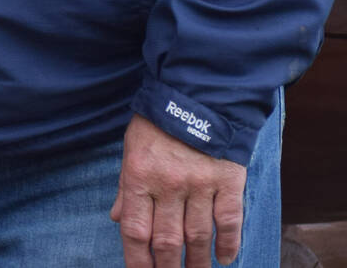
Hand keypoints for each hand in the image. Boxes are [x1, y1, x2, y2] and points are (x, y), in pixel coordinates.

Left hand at [110, 113, 245, 267]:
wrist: (196, 96)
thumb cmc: (157, 124)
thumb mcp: (131, 150)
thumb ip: (126, 188)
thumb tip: (117, 219)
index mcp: (138, 176)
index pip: (135, 231)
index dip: (137, 261)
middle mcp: (168, 185)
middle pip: (167, 240)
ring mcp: (200, 185)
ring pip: (198, 237)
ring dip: (197, 263)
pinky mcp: (228, 182)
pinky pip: (229, 221)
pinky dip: (228, 244)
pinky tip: (225, 259)